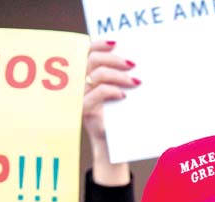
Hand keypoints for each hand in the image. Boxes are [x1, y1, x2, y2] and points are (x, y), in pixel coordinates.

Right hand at [83, 40, 139, 185]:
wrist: (112, 145)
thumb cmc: (117, 117)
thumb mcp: (117, 94)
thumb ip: (119, 77)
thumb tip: (133, 60)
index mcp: (84, 76)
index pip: (86, 52)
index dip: (99, 44)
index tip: (116, 42)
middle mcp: (79, 84)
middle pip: (92, 59)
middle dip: (114, 59)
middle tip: (132, 64)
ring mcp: (80, 97)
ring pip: (97, 74)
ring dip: (119, 75)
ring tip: (135, 81)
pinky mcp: (84, 110)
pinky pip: (98, 93)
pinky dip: (113, 90)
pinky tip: (124, 95)